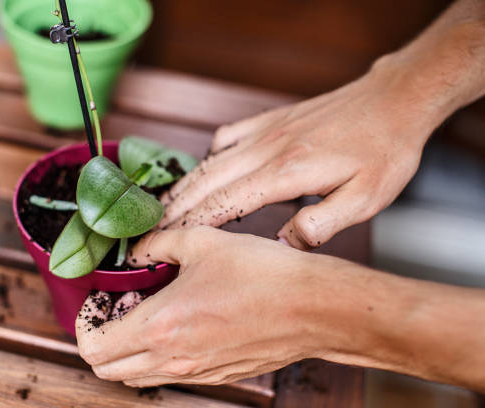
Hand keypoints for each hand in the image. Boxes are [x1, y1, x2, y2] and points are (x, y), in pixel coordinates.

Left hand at [75, 227, 484, 390]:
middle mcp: (173, 359)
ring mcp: (195, 372)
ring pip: (136, 377)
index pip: (93, 346)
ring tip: (144, 313)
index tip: (95, 300)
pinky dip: (157, 356)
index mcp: (162, 326)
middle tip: (114, 306)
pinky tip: (178, 323)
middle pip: (107, 370)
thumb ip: (159, 244)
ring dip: (127, 350)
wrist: (313, 308)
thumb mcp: (203, 243)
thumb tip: (137, 247)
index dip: (83, 323)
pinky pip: (169, 375)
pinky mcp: (216, 375)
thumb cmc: (264, 275)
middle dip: (99, 339)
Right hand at [158, 62, 438, 249]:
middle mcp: (268, 149)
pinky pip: (227, 137)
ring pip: (211, 161)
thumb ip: (321, 225)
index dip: (192, 223)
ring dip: (184, 185)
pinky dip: (208, 157)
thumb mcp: (365, 199)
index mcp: (287, 172)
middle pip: (208, 182)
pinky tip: (204, 169)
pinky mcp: (271, 121)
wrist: (393, 102)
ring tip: (164, 208)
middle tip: (150, 231)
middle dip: (176, 209)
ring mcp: (266, 131)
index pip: (226, 202)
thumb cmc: (384, 152)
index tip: (165, 240)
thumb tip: (282, 244)